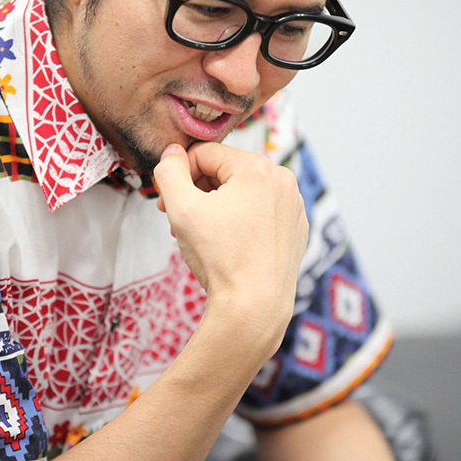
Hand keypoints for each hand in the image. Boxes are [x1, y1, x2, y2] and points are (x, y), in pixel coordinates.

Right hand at [154, 142, 308, 350]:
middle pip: (225, 172)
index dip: (179, 176)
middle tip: (178, 222)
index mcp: (257, 168)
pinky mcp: (295, 229)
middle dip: (197, 193)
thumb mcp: (181, 208)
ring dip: (215, 208)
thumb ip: (169, 172)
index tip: (165, 203)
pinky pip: (260, 213)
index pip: (204, 154)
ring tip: (200, 237)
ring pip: (242, 193)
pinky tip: (226, 246)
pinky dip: (239, 223)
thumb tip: (172, 153)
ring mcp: (293, 206)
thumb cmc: (220, 258)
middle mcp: (282, 181)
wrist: (254, 308)